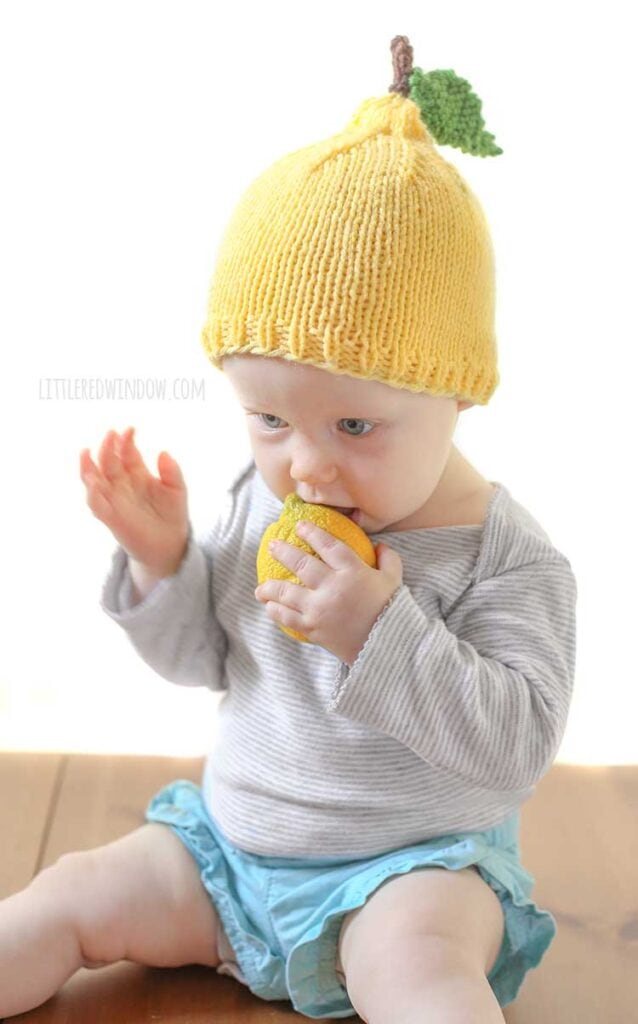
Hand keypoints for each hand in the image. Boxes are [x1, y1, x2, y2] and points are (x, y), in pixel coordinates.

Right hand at [79, 427, 189, 577]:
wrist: (170, 544)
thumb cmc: (172, 514)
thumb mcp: (177, 489)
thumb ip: (172, 472)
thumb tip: (163, 452)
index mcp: (136, 473)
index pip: (126, 452)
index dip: (126, 440)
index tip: (131, 429)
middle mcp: (121, 483)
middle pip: (108, 461)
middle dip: (107, 447)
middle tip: (111, 434)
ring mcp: (113, 499)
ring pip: (93, 480)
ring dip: (88, 467)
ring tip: (86, 452)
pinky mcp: (111, 517)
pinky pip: (96, 505)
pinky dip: (92, 494)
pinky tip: (93, 483)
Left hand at [254, 519, 403, 664]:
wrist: (387, 646)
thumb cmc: (392, 610)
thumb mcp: (394, 580)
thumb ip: (388, 559)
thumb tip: (379, 545)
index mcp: (353, 571)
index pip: (327, 545)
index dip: (312, 532)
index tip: (299, 525)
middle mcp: (332, 587)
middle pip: (301, 564)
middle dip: (282, 552)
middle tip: (272, 545)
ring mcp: (320, 608)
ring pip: (286, 592)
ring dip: (269, 587)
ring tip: (261, 587)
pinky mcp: (313, 628)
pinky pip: (288, 618)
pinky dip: (276, 611)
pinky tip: (270, 607)